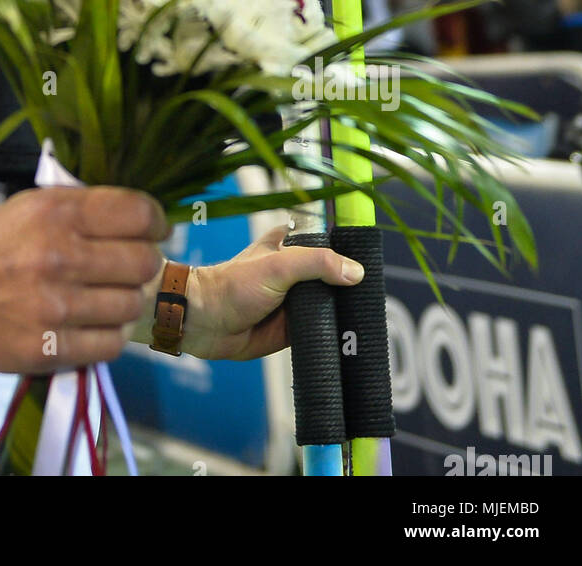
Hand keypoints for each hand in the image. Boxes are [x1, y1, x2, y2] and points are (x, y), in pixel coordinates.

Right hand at [0, 186, 167, 374]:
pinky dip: (109, 334)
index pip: (138, 214)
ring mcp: (54, 307)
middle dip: (141, 263)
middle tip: (125, 267)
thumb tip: (143, 221)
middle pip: (143, 262)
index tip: (153, 231)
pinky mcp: (47, 348)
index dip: (155, 223)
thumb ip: (84, 209)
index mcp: (57, 212)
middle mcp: (59, 256)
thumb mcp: (32, 206)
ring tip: (103, 296)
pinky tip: (93, 323)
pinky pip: (111, 344)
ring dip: (124, 301)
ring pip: (131, 305)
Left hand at [179, 224, 363, 360]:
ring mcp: (297, 300)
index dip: (350, 251)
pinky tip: (353, 339)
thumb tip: (356, 272)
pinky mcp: (295, 327)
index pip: (330, 242)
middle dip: (352, 287)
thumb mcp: (277, 266)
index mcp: (292, 245)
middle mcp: (297, 271)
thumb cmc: (232, 286)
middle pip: (336, 276)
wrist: (205, 323)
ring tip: (369, 319)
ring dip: (345, 313)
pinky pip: (323, 330)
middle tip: (375, 298)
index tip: (373, 262)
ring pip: (332, 305)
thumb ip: (316, 264)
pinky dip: (335, 335)